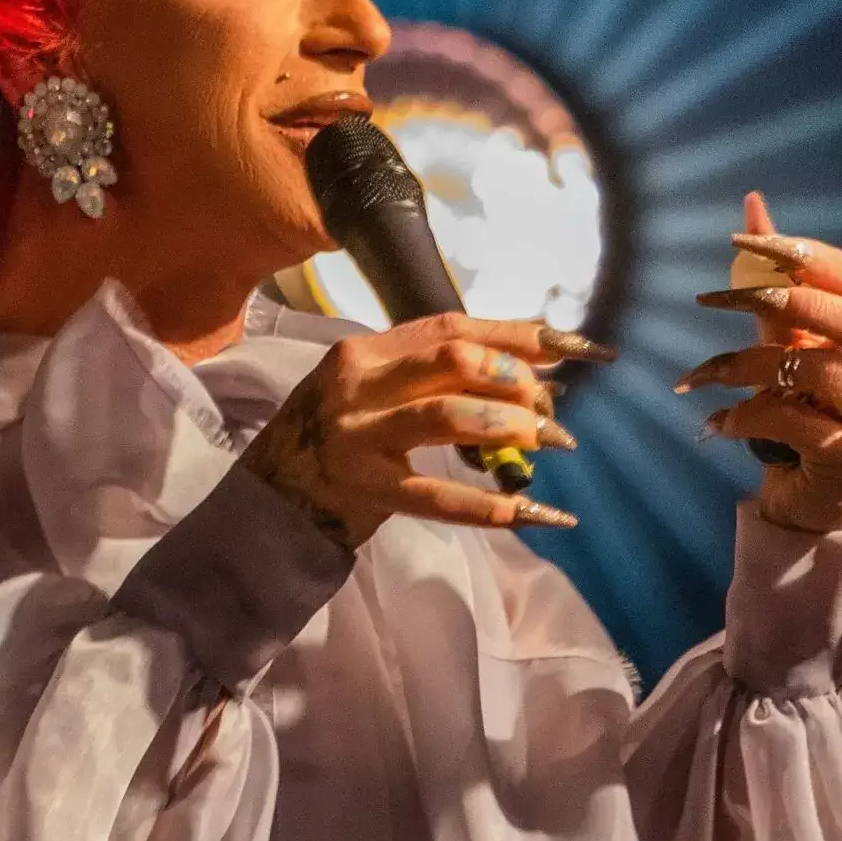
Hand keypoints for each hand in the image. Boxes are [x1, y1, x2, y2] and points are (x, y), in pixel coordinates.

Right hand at [237, 315, 611, 549]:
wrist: (270, 498)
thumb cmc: (336, 436)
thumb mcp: (372, 388)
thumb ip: (433, 373)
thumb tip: (530, 370)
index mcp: (364, 350)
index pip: (451, 327)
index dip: (516, 334)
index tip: (571, 347)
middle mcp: (357, 384)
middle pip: (453, 361)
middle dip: (516, 380)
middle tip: (550, 410)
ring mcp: (358, 437)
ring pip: (449, 417)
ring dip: (511, 426)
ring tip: (551, 443)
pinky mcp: (365, 490)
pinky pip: (439, 497)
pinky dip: (493, 505)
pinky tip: (538, 513)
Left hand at [675, 191, 841, 533]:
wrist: (813, 499)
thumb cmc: (804, 408)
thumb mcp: (788, 342)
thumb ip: (776, 282)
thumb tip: (754, 206)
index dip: (816, 258)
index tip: (752, 240)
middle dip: (793, 300)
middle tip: (719, 297)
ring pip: (817, 372)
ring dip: (745, 366)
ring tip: (699, 376)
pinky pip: (794, 423)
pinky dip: (745, 416)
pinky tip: (715, 421)